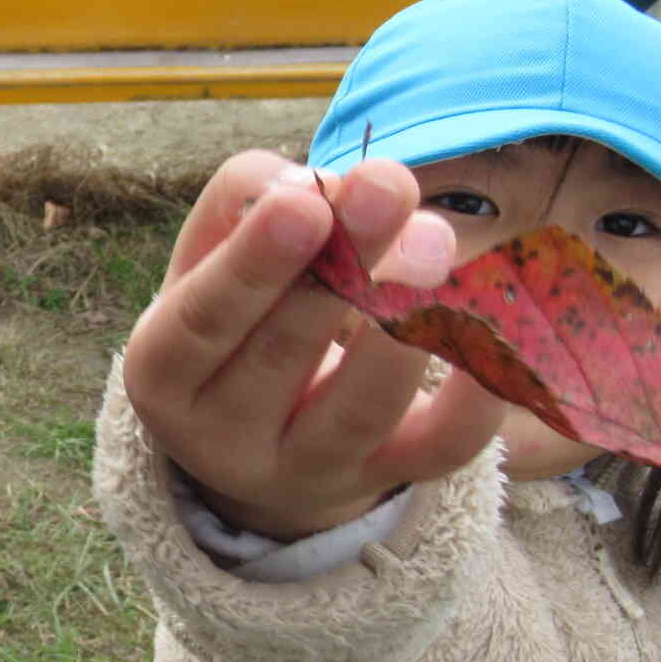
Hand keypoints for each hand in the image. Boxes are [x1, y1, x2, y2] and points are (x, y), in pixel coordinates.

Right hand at [121, 151, 504, 540]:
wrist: (261, 439)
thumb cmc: (236, 316)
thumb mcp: (208, 258)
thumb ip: (244, 200)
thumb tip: (318, 182)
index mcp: (164, 374)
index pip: (201, 321)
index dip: (252, 264)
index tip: (307, 200)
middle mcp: (224, 438)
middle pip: (281, 356)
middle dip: (343, 267)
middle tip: (391, 185)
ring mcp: (307, 470)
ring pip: (360, 409)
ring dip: (405, 320)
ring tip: (435, 239)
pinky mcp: (384, 479)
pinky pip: (440, 450)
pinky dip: (477, 395)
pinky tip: (496, 327)